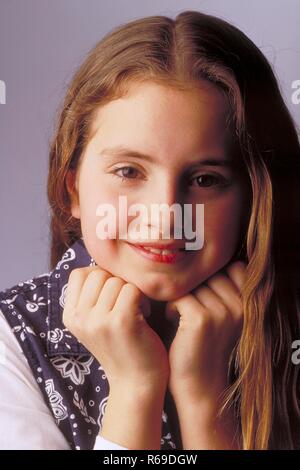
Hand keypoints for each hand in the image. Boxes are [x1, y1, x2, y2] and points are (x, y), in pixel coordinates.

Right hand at [63, 266, 169, 390]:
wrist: (137, 383)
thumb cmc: (122, 346)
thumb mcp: (96, 322)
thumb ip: (92, 295)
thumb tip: (100, 259)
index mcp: (70, 316)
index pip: (79, 273)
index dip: (100, 277)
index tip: (113, 297)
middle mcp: (79, 318)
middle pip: (99, 273)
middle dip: (117, 284)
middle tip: (127, 304)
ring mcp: (98, 321)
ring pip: (117, 280)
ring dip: (132, 292)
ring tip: (137, 311)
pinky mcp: (121, 322)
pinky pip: (132, 289)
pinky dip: (143, 299)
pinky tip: (145, 315)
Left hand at [165, 261, 245, 401]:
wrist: (200, 385)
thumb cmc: (206, 344)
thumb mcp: (223, 315)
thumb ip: (223, 288)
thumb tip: (204, 259)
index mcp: (250, 303)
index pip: (234, 267)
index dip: (214, 278)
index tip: (204, 295)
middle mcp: (241, 306)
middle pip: (210, 274)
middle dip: (196, 287)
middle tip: (189, 307)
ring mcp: (223, 312)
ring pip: (193, 284)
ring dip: (183, 297)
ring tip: (182, 316)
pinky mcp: (202, 319)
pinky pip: (179, 296)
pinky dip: (172, 306)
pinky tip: (174, 320)